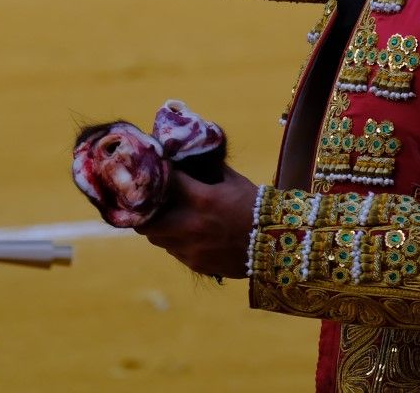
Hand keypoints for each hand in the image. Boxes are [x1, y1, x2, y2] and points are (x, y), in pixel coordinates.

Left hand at [136, 164, 258, 279]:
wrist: (275, 245)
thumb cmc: (255, 207)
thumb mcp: (234, 181)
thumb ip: (210, 169)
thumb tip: (191, 155)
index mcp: (201, 199)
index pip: (163, 183)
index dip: (155, 175)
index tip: (152, 170)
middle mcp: (190, 225)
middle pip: (146, 220)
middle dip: (144, 210)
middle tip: (147, 201)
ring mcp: (190, 248)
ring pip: (156, 238)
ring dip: (157, 226)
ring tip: (165, 217)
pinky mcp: (195, 264)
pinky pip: (174, 251)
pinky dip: (174, 241)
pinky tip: (184, 233)